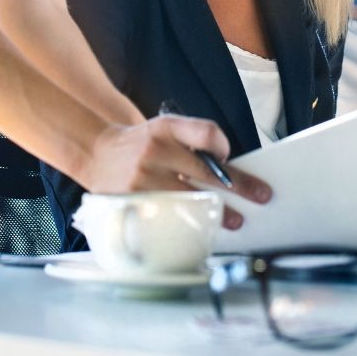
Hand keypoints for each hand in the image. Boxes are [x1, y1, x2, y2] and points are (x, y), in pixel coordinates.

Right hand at [82, 114, 271, 228]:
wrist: (96, 153)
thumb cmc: (142, 145)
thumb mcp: (164, 129)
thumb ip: (193, 142)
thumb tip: (229, 170)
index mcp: (165, 127)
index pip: (206, 132)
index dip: (223, 146)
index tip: (228, 158)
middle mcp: (154, 149)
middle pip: (206, 171)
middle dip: (238, 186)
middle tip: (260, 196)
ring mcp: (142, 178)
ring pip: (190, 198)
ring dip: (217, 212)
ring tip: (234, 221)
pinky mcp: (132, 201)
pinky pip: (168, 216)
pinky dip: (187, 223)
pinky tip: (199, 228)